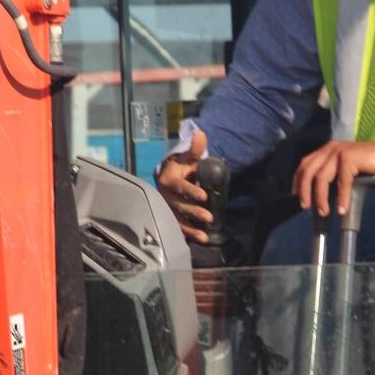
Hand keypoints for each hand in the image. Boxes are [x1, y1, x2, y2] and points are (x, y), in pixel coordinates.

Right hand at [156, 127, 213, 242]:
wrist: (173, 176)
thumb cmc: (182, 166)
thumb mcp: (188, 156)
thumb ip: (194, 148)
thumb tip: (200, 134)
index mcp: (168, 179)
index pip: (178, 186)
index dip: (190, 191)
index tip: (203, 196)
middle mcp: (165, 196)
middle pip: (178, 205)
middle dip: (193, 212)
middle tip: (208, 216)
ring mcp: (168, 208)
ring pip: (178, 219)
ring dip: (191, 227)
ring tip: (205, 235)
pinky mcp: (172, 217)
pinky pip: (179, 227)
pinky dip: (189, 234)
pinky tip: (201, 239)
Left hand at [293, 135, 374, 218]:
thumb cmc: (371, 166)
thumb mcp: (346, 170)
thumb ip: (333, 177)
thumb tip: (320, 198)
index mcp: (327, 150)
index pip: (305, 164)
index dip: (298, 180)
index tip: (296, 196)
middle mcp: (330, 148)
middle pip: (309, 171)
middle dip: (305, 191)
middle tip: (306, 208)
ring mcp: (340, 151)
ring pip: (321, 177)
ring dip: (321, 198)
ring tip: (324, 212)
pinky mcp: (351, 157)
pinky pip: (341, 181)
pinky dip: (341, 197)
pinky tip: (342, 209)